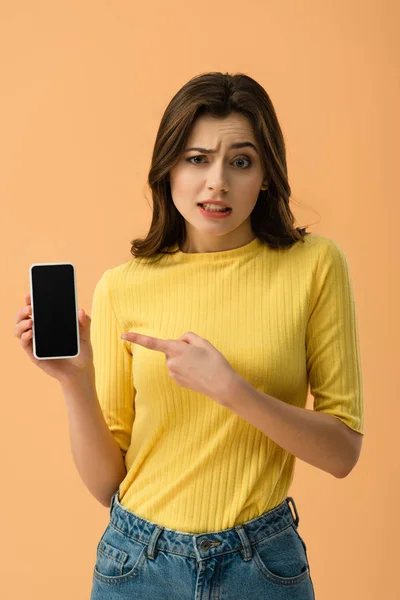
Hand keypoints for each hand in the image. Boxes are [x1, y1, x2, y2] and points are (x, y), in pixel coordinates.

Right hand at [14, 293, 94, 384]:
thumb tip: (81, 311)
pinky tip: (30, 333)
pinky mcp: (34, 355)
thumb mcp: (85, 334)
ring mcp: (35, 343)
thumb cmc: (81, 351)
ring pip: (19, 330)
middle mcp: (39, 333)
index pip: (36, 311)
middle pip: (23, 318)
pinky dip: (24, 337)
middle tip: (30, 308)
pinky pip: (24, 344)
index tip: (29, 294)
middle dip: (22, 311)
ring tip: (31, 322)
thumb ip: (84, 322)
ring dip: (21, 324)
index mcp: (49, 325)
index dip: (30, 302)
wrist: (81, 371)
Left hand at [120, 330, 237, 404]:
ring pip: (174, 359)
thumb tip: (179, 342)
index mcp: (176, 350)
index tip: (123, 335)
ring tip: (200, 363)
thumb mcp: (204, 342)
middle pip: (170, 348)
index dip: (137, 338)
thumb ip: (187, 337)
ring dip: (184, 358)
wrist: (222, 385)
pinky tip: (197, 371)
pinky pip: (178, 368)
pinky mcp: (177, 381)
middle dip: (180, 348)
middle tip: (198, 353)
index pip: (152, 343)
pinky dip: (186, 367)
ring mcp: (173, 373)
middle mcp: (170, 362)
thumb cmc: (215, 362)